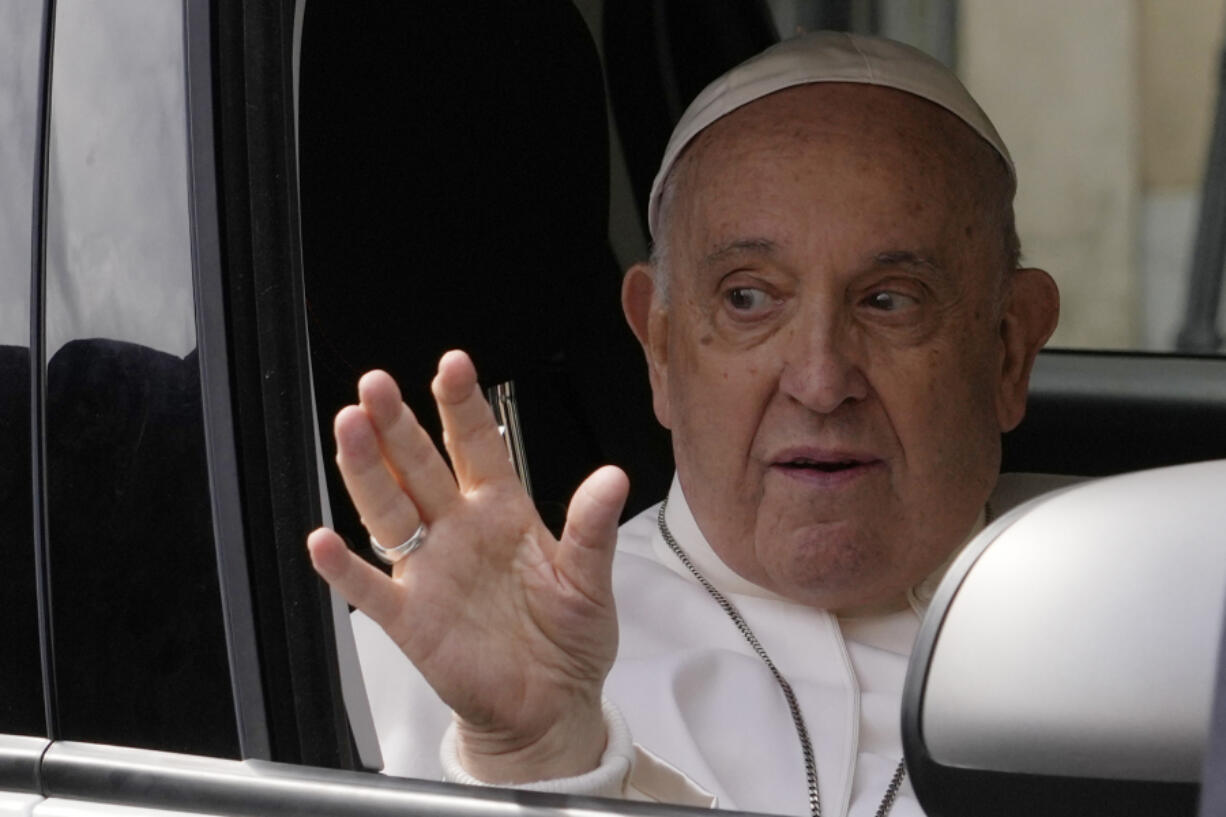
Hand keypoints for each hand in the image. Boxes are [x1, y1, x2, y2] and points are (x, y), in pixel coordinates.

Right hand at [307, 351, 628, 781]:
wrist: (549, 705)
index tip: (453, 365)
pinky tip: (324, 540)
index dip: (463, 406)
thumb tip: (613, 478)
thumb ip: (592, 529)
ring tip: (350, 428)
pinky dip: (345, 568)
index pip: (478, 446)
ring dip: (368, 472)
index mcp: (503, 511)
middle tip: (377, 385)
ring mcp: (429, 571)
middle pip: (420, 467)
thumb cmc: (569, 639)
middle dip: (399, 425)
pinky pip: (370, 589)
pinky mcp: (410, 618)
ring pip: (389, 511)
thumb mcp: (590, 581)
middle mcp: (458, 530)